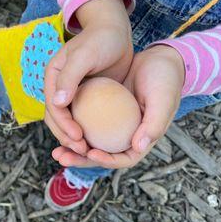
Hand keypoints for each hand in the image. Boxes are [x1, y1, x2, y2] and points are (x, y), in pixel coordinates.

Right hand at [44, 0, 132, 154]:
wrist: (115, 31)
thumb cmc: (101, 39)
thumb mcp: (85, 55)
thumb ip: (70, 77)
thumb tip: (57, 103)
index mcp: (53, 78)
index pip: (53, 107)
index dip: (63, 125)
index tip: (78, 137)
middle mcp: (59, 88)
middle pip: (56, 119)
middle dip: (66, 137)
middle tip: (83, 151)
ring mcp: (72, 94)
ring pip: (68, 122)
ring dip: (74, 139)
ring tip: (89, 152)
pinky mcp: (87, 98)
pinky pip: (84, 119)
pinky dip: (89, 132)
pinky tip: (100, 142)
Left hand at [52, 45, 184, 168]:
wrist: (158, 60)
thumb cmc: (165, 81)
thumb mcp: (163, 101)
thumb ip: (154, 125)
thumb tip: (138, 147)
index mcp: (141, 139)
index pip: (123, 158)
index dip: (107, 161)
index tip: (91, 153)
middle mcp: (124, 135)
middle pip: (101, 155)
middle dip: (80, 160)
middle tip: (61, 157)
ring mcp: (111, 124)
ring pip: (89, 141)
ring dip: (71, 147)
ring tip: (56, 151)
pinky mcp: (101, 111)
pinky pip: (84, 122)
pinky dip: (72, 125)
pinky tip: (57, 123)